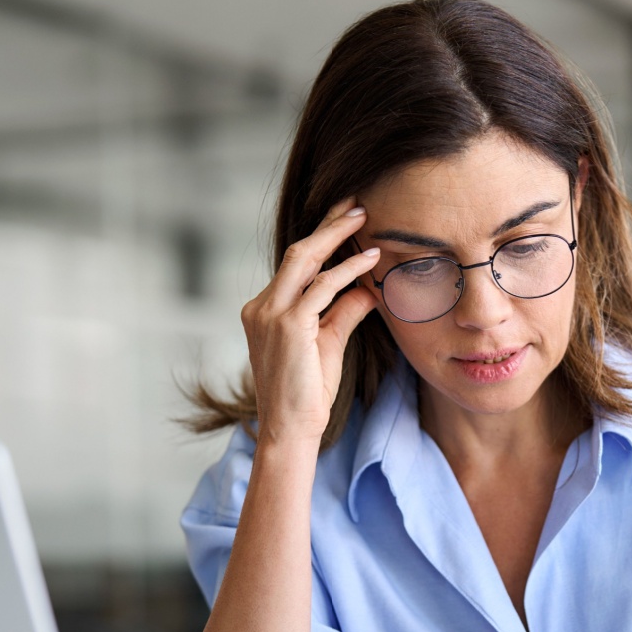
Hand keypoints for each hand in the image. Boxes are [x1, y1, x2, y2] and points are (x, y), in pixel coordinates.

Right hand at [241, 198, 379, 444]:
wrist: (290, 430)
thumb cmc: (308, 394)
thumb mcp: (329, 344)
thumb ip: (343, 313)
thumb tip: (368, 289)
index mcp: (264, 309)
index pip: (294, 264)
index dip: (322, 239)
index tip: (347, 218)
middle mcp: (261, 306)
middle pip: (296, 252)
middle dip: (328, 224)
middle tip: (357, 202)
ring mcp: (270, 314)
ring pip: (305, 260)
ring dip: (338, 236)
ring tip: (366, 218)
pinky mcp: (287, 325)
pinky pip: (322, 287)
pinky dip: (347, 270)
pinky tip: (370, 260)